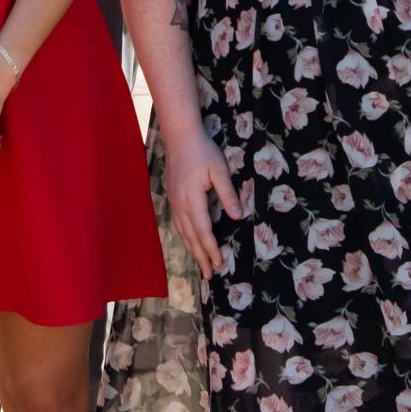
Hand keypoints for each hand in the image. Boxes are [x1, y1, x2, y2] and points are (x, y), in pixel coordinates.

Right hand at [161, 127, 241, 280]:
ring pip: (183, 233)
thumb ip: (228, 194)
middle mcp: (180, 205)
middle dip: (201, 257)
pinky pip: (178, 224)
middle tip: (210, 276)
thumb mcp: (219, 170)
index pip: (204, 231)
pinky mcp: (172, 198)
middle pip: (191, 237)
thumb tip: (238, 217)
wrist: (179, 136)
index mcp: (192, 200)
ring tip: (201, 265)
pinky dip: (185, 238)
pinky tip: (189, 242)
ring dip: (192, 250)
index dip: (211, 249)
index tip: (219, 264)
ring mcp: (174, 202)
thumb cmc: (203, 151)